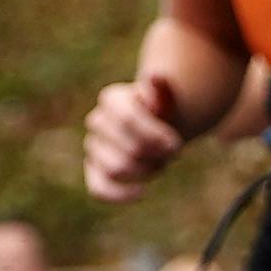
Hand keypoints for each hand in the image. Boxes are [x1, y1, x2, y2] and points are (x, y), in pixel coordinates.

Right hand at [85, 73, 185, 201]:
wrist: (157, 128)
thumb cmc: (162, 112)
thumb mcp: (167, 97)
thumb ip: (162, 90)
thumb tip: (155, 77)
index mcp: (110, 98)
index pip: (127, 118)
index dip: (154, 135)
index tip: (177, 145)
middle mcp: (96, 121)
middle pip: (127, 147)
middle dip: (155, 156)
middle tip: (172, 156)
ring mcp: (93, 147)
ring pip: (116, 168)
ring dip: (145, 172)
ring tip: (160, 165)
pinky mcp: (94, 171)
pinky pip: (98, 187)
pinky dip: (118, 194)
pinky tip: (142, 191)